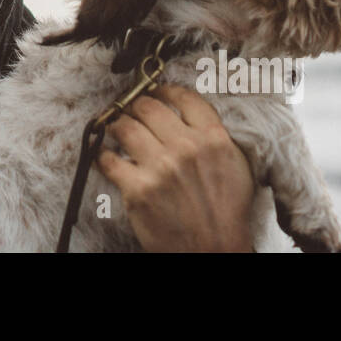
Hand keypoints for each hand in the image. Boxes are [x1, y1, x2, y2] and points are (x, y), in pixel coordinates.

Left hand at [95, 84, 255, 251]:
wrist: (215, 250)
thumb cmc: (226, 214)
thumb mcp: (236, 166)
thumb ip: (215, 137)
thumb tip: (191, 115)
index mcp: (213, 138)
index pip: (183, 97)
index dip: (164, 90)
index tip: (155, 92)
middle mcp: (186, 147)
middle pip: (147, 106)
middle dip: (134, 106)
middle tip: (130, 112)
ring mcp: (160, 167)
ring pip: (124, 126)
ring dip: (116, 126)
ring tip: (116, 130)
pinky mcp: (138, 189)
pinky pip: (108, 159)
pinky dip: (104, 155)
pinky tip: (107, 158)